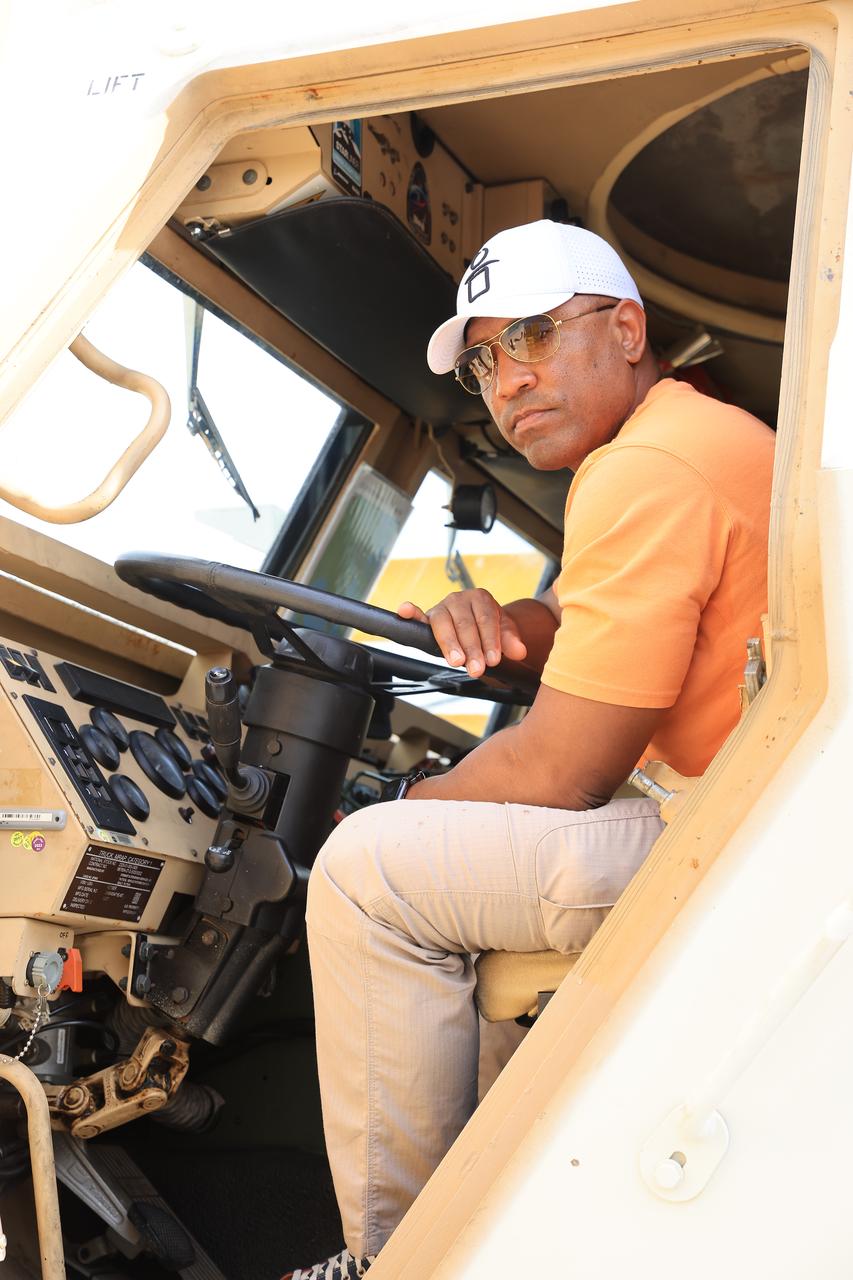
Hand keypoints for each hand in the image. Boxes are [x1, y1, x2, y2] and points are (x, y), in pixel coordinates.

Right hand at [398, 589, 527, 676]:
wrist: (476, 625)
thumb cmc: (489, 628)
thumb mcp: (504, 632)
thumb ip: (511, 640)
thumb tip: (519, 652)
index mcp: (481, 598)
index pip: (486, 619)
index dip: (490, 640)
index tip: (494, 660)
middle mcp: (459, 598)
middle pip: (466, 624)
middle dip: (472, 649)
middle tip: (477, 669)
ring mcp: (442, 607)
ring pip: (443, 623)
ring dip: (450, 644)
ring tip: (457, 661)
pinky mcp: (427, 617)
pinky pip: (418, 614)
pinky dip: (410, 612)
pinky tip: (405, 610)